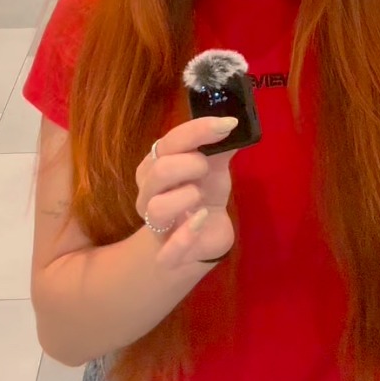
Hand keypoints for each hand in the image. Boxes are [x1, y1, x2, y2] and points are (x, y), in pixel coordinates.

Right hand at [135, 117, 236, 267]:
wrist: (203, 237)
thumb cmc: (203, 194)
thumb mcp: (213, 167)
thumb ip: (219, 147)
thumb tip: (231, 124)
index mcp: (155, 165)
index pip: (170, 141)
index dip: (198, 131)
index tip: (228, 124)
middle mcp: (148, 194)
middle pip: (160, 170)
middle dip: (190, 163)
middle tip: (206, 167)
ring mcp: (155, 226)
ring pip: (157, 208)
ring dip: (186, 197)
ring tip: (201, 198)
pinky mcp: (167, 255)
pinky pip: (168, 250)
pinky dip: (187, 234)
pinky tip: (202, 220)